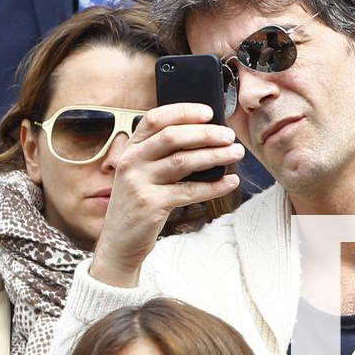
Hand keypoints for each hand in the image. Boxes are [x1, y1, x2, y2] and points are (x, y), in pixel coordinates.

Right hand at [90, 103, 242, 286]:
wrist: (120, 242)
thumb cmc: (139, 203)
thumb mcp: (141, 174)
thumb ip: (162, 155)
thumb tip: (206, 137)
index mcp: (131, 149)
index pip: (155, 119)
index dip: (183, 111)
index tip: (209, 112)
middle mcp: (132, 162)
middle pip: (173, 136)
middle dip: (206, 133)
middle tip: (229, 136)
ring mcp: (139, 183)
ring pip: (184, 161)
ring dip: (215, 155)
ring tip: (235, 153)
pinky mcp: (151, 205)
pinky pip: (190, 191)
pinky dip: (214, 186)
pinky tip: (230, 181)